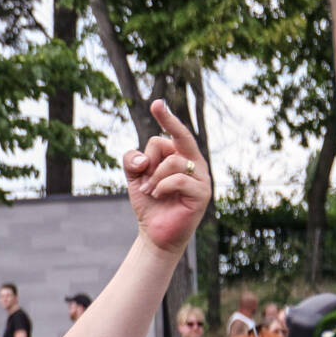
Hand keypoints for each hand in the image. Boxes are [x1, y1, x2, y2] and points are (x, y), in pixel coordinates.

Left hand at [124, 100, 211, 256]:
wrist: (155, 233)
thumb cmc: (149, 203)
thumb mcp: (135, 177)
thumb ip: (133, 160)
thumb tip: (143, 159)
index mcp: (181, 156)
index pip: (174, 133)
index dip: (166, 118)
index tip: (156, 103)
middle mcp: (194, 163)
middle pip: (179, 138)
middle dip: (166, 127)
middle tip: (148, 147)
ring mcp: (201, 178)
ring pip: (173, 161)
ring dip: (154, 176)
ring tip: (150, 191)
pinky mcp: (202, 193)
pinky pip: (178, 179)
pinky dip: (162, 186)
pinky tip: (158, 195)